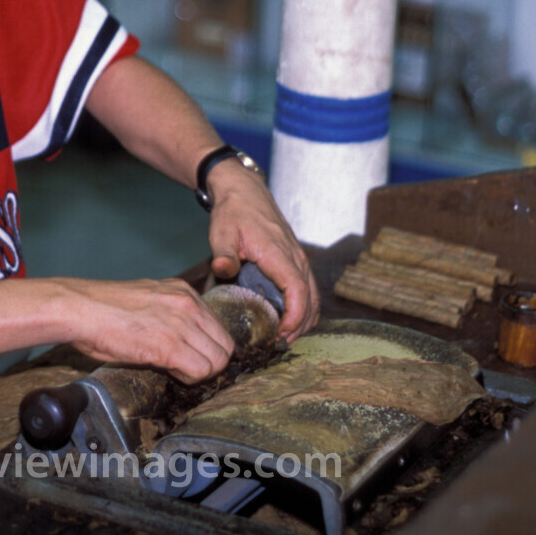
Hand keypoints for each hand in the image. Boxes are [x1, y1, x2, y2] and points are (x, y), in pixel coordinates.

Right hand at [59, 277, 235, 383]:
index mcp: (183, 292)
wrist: (80, 309)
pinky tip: (168, 371)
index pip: (218, 328)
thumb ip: (171, 313)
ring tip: (174, 370)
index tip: (190, 355)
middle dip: (209, 362)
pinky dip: (188, 378)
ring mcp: (180, 324)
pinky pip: (200, 371)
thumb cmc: (102, 308)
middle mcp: (187, 304)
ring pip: (217, 361)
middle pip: (225, 346)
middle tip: (185, 367)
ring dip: (200, 372)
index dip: (207, 347)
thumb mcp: (147, 300)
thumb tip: (183, 338)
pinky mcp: (169, 346)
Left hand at [204, 160, 319, 342]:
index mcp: (279, 253)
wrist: (243, 191)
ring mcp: (299, 258)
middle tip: (279, 344)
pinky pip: (308, 287)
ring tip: (285, 336)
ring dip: (304, 318)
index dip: (294, 317)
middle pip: (310, 299)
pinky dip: (305, 306)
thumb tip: (222, 268)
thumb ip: (223, 254)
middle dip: (299, 325)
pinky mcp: (296, 259)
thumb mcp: (222, 232)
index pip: (298, 291)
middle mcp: (295, 257)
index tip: (281, 334)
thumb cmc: (233, 212)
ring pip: (313, 295)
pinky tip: (290, 319)